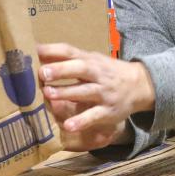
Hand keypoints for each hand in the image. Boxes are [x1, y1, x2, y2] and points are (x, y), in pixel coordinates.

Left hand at [37, 43, 155, 149]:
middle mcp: (98, 74)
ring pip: (85, 92)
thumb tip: (35, 50)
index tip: (34, 53)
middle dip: (61, 70)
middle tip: (42, 73)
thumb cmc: (106, 72)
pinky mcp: (108, 112)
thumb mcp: (90, 60)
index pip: (71, 52)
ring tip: (48, 95)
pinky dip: (82, 121)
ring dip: (67, 93)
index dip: (54, 52)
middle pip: (80, 69)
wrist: (140, 86)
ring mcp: (104, 93)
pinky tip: (68, 125)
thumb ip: (65, 57)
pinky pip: (94, 116)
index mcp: (90, 60)